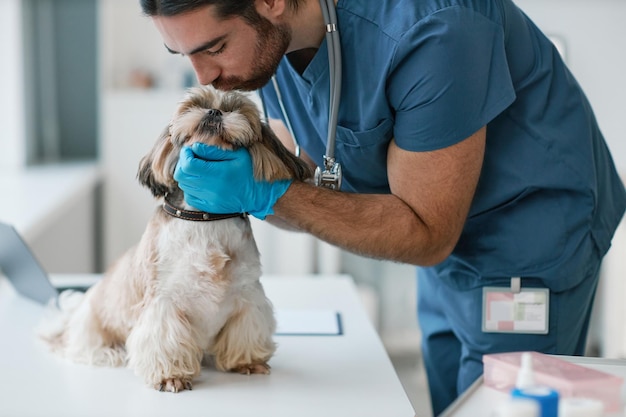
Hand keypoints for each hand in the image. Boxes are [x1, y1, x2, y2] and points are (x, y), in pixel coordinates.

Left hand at [173, 143, 290, 219]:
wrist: (260, 194)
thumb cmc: (249, 170)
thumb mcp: (238, 154)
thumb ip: (214, 151)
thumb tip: (194, 147)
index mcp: (220, 173)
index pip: (189, 164)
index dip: (185, 154)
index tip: (190, 149)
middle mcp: (213, 189)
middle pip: (182, 175)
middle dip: (183, 163)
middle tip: (191, 158)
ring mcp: (210, 200)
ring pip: (184, 186)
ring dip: (186, 175)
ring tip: (197, 169)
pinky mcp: (210, 207)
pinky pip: (189, 197)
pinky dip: (190, 187)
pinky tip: (200, 181)